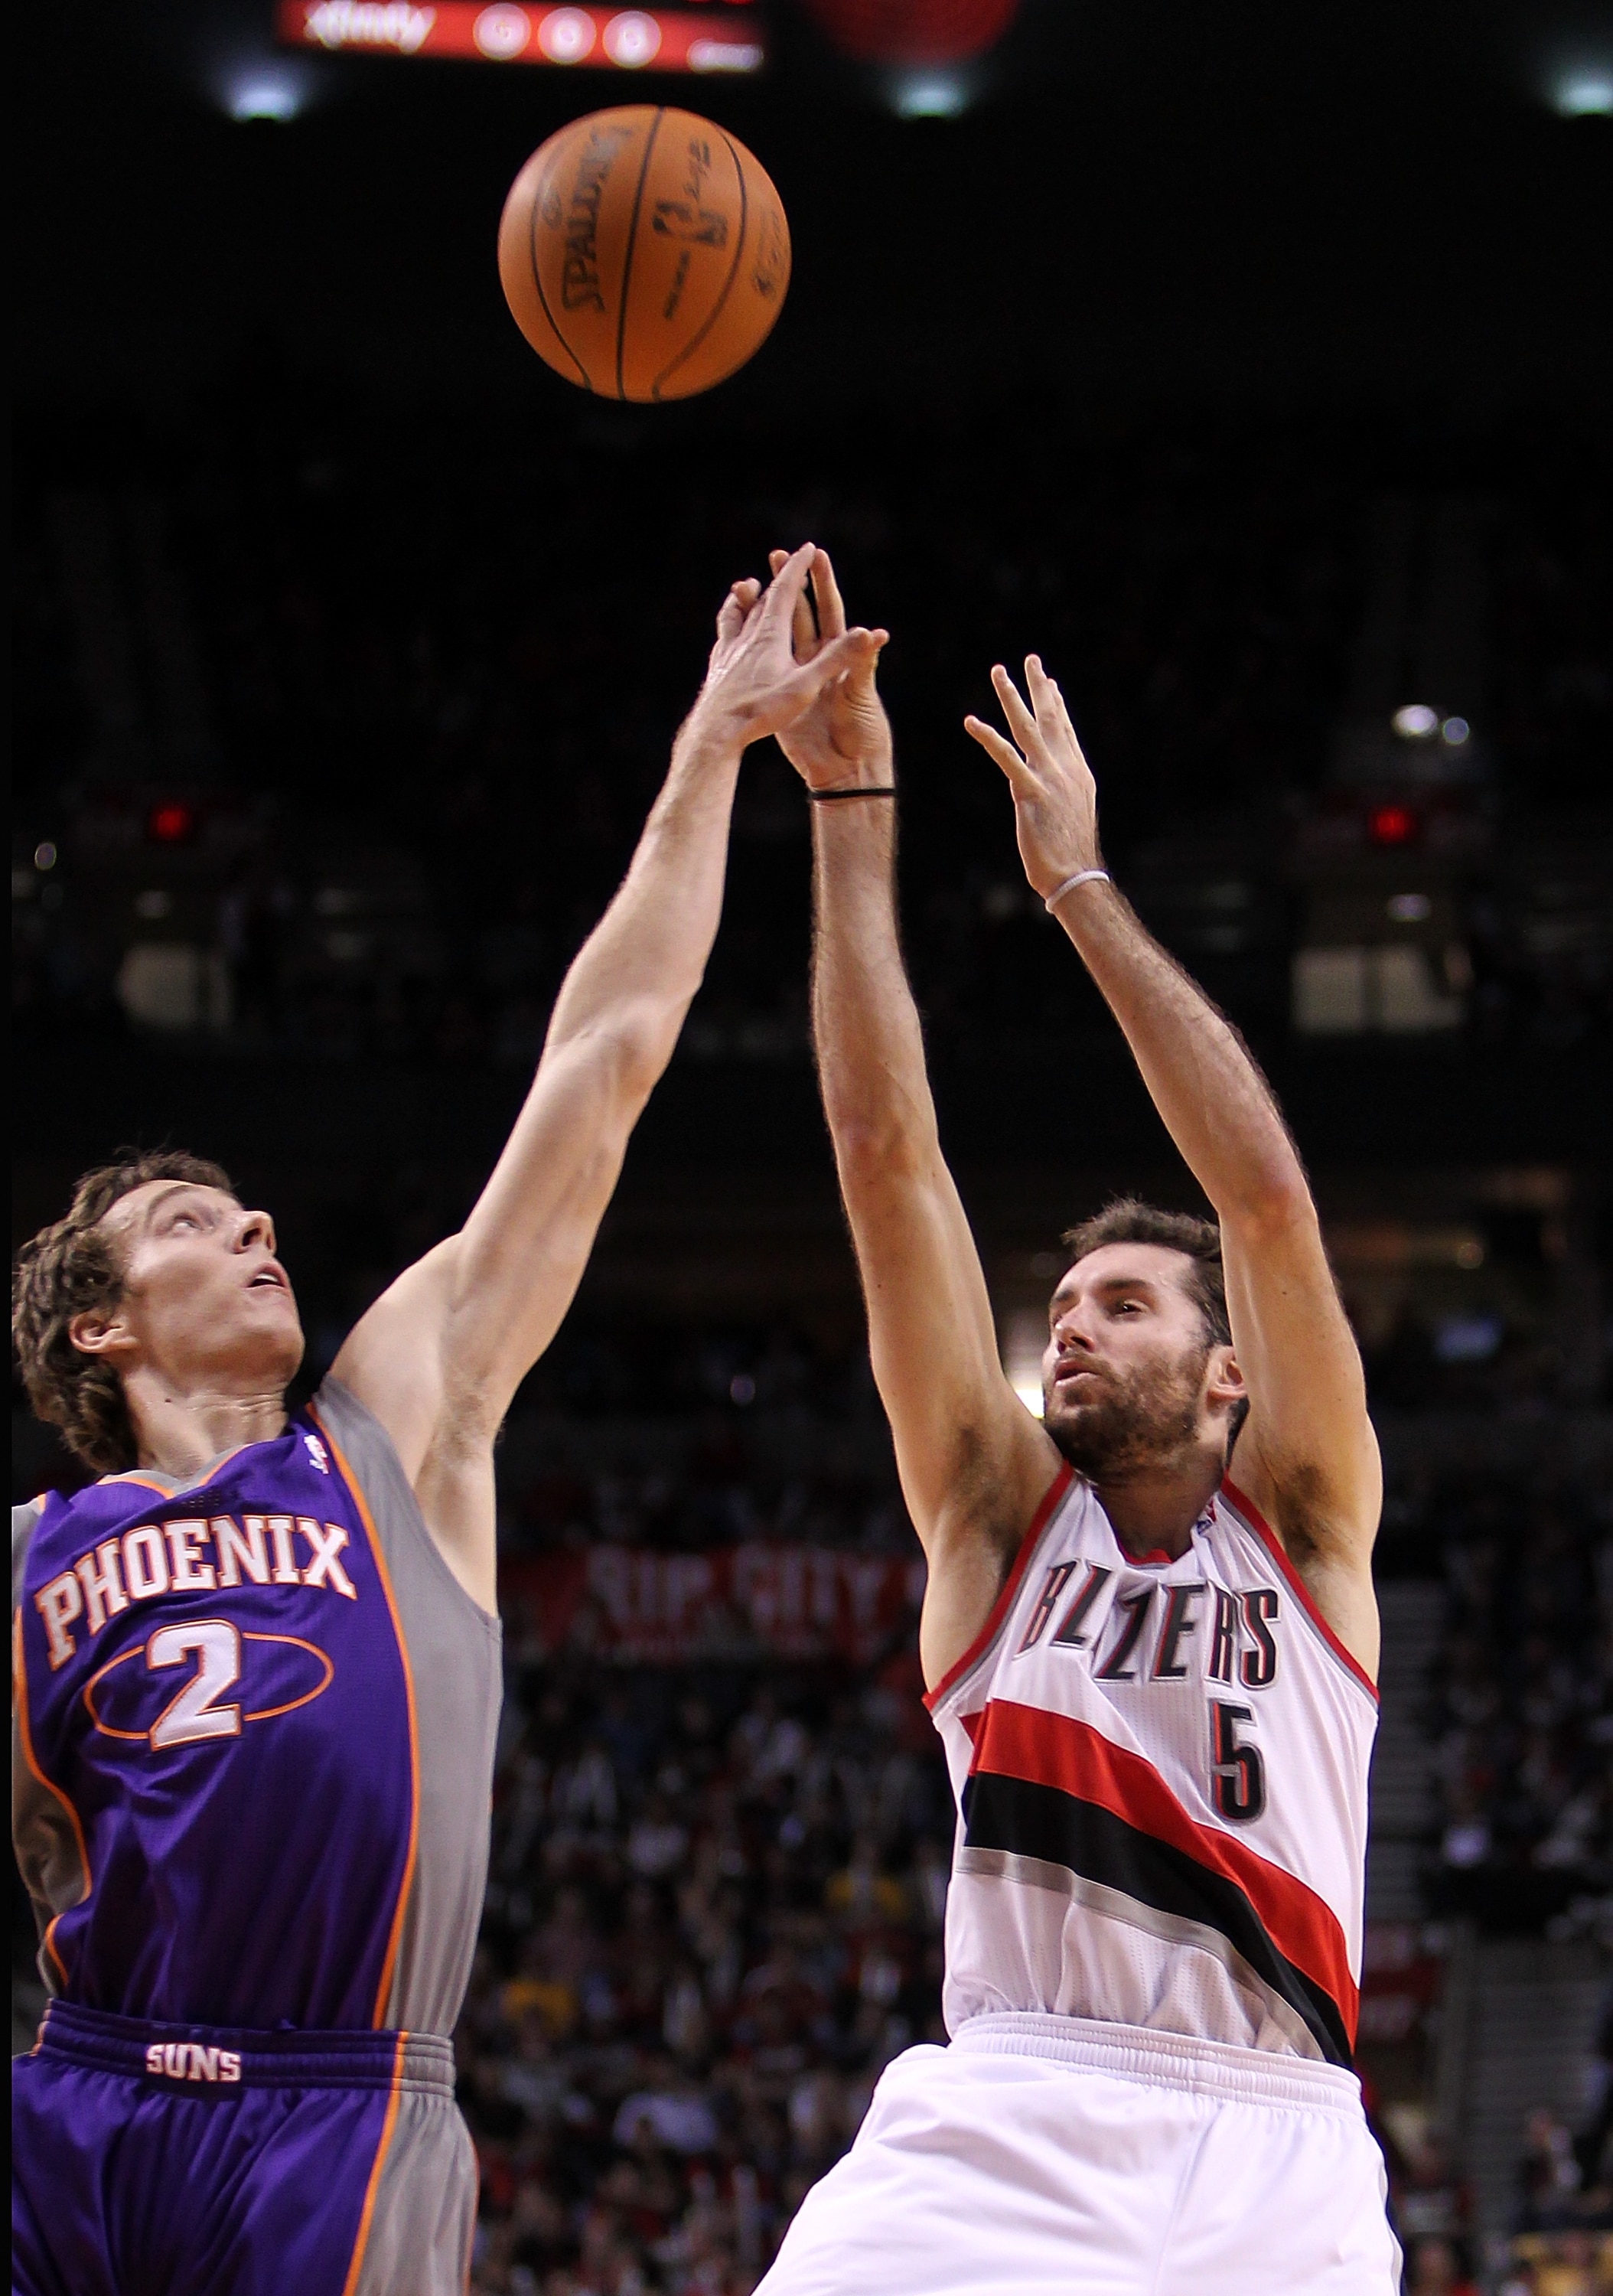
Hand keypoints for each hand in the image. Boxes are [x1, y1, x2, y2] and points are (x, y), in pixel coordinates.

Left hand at [684, 542, 884, 757]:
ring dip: (745, 598)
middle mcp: (746, 636)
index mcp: (769, 634)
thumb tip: (868, 633)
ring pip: (736, 614)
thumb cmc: (762, 711)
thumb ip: (835, 658)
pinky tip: (728, 636)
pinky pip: (724, 638)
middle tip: (784, 561)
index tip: (808, 548)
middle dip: (777, 578)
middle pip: (762, 598)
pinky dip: (730, 625)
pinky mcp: (717, 669)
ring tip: (745, 588)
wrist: (715, 733)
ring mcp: (728, 652)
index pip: (785, 590)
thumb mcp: (805, 687)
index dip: (798, 567)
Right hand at [765, 547, 891, 791]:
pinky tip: (736, 628)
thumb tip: (876, 634)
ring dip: (764, 609)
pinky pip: (764, 664)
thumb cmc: (863, 731)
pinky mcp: (781, 695)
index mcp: (839, 653)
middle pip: (800, 614)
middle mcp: (817, 658)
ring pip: (778, 634)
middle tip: (776, 555)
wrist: (845, 769)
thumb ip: (861, 663)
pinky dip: (751, 645)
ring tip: (745, 585)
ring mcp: (796, 675)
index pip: (830, 609)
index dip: (822, 583)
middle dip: (789, 584)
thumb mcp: (862, 694)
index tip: (815, 554)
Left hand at [964, 657, 1101, 898]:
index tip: (1050, 681)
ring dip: (1011, 697)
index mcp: (1078, 773)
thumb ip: (1063, 794)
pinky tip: (972, 721)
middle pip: (1051, 718)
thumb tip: (1054, 790)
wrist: (1075, 874)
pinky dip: (988, 737)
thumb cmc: (1070, 853)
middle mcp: (1066, 768)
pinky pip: (1006, 757)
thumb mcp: (1071, 815)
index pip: (1066, 730)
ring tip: (998, 672)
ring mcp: (1050, 777)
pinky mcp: (1030, 791)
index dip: (1057, 703)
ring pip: (1027, 727)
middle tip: (1030, 659)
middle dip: (1039, 686)